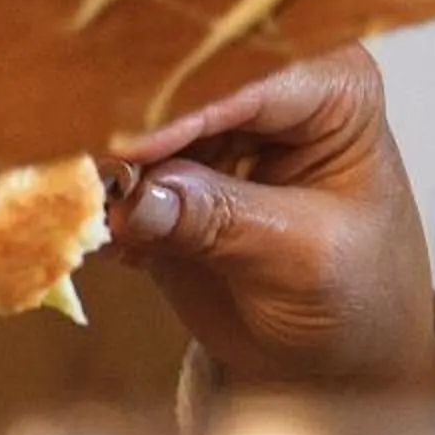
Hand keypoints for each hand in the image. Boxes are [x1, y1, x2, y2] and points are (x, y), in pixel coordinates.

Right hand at [103, 44, 434, 401]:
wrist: (336, 360)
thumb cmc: (358, 296)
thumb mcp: (304, 258)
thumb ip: (224, 220)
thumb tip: (141, 196)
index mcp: (329, 83)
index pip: (245, 74)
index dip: (184, 106)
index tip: (131, 146)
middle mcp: (263, 88)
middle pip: (180, 85)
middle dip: (129, 125)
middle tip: (81, 163)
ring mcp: (207, 129)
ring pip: (134, 124)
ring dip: (101, 164)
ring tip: (76, 200)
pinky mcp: (163, 175)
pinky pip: (115, 175)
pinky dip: (94, 198)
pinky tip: (78, 224)